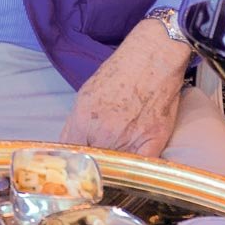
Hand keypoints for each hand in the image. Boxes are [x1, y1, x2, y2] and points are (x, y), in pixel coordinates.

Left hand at [59, 19, 191, 156]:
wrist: (152, 56)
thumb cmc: (120, 71)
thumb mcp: (86, 94)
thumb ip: (76, 124)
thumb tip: (70, 146)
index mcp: (82, 120)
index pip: (71, 155)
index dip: (74, 160)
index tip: (78, 162)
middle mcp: (103, 133)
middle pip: (94, 162)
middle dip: (95, 161)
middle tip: (102, 153)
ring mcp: (128, 139)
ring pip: (117, 166)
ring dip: (116, 162)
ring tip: (121, 148)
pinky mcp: (153, 141)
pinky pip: (140, 167)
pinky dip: (136, 167)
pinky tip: (134, 159)